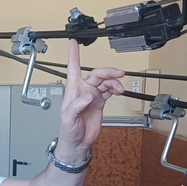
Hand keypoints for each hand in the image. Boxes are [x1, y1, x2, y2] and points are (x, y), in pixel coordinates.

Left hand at [56, 39, 124, 162]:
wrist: (77, 143)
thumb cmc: (68, 131)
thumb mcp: (68, 118)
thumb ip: (77, 105)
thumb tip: (88, 95)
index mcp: (73, 90)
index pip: (72, 68)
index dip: (73, 54)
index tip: (73, 42)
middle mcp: (82, 90)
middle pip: (97, 74)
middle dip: (108, 72)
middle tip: (118, 74)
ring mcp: (92, 96)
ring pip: (105, 81)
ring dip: (113, 82)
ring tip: (119, 88)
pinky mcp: (99, 103)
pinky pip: (109, 91)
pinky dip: (115, 88)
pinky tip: (118, 91)